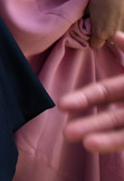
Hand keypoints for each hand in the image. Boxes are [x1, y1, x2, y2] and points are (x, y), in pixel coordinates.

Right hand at [61, 32, 123, 151]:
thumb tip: (116, 35)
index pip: (103, 93)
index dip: (83, 99)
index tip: (61, 105)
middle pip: (109, 117)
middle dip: (89, 125)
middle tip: (67, 134)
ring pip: (120, 132)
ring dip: (104, 139)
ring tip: (86, 145)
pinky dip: (115, 142)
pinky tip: (97, 144)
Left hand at [87, 0, 123, 48]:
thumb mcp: (88, 9)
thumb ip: (86, 20)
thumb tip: (82, 25)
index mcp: (100, 33)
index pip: (95, 45)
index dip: (94, 40)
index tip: (95, 34)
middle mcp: (113, 36)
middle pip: (108, 41)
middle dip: (107, 34)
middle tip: (107, 23)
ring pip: (120, 37)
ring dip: (118, 31)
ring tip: (116, 18)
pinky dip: (123, 26)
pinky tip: (121, 17)